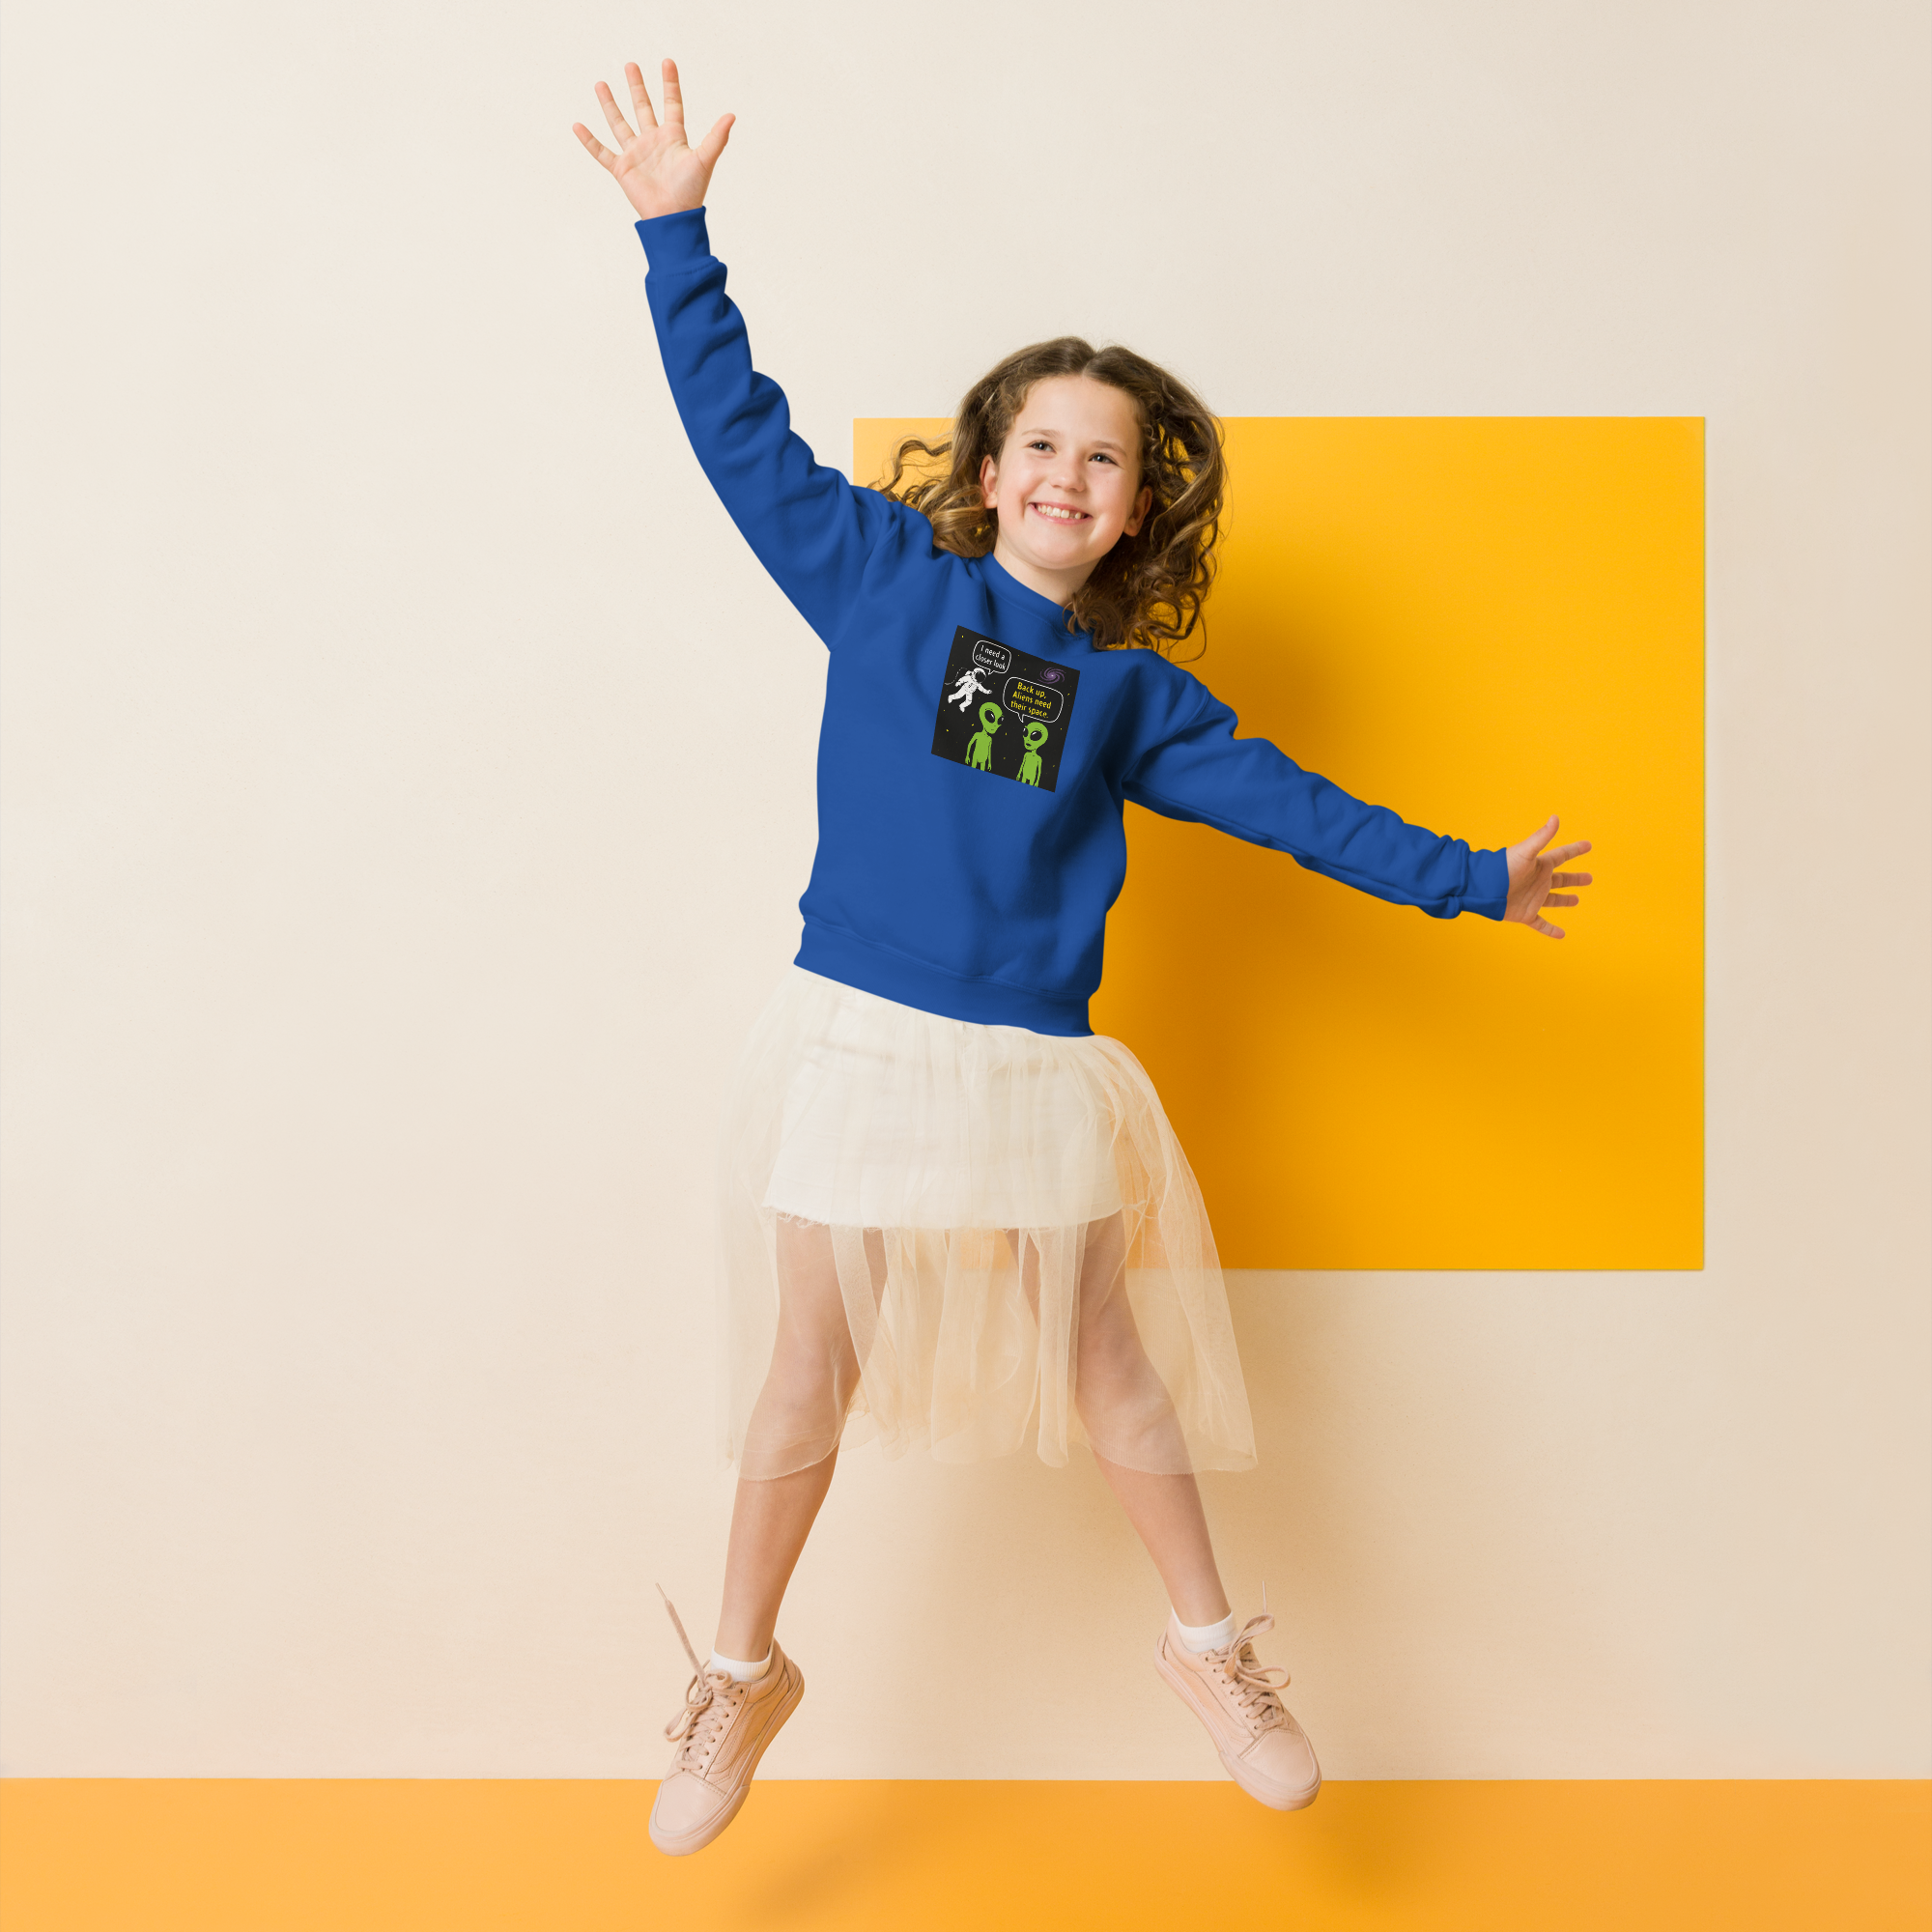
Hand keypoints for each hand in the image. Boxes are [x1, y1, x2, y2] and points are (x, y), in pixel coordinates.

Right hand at [571, 58, 733, 223]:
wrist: (673, 217)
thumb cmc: (691, 192)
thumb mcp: (705, 160)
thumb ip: (716, 138)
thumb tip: (732, 115)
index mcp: (673, 138)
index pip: (672, 104)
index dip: (670, 84)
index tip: (667, 62)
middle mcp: (653, 142)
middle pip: (643, 108)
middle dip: (637, 87)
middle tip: (631, 65)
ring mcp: (636, 154)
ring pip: (619, 123)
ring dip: (609, 104)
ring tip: (601, 84)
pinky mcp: (622, 169)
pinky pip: (602, 152)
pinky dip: (589, 140)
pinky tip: (577, 125)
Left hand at [1504, 814, 1593, 937]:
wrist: (1483, 889)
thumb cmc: (1502, 868)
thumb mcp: (1525, 852)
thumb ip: (1541, 836)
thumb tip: (1556, 817)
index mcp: (1540, 865)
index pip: (1562, 855)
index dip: (1575, 850)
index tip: (1588, 845)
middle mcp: (1538, 881)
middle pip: (1561, 879)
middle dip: (1575, 879)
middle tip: (1589, 878)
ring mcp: (1533, 898)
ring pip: (1553, 900)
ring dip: (1565, 900)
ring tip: (1576, 900)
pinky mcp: (1525, 914)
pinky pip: (1541, 923)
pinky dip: (1551, 930)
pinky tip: (1561, 935)